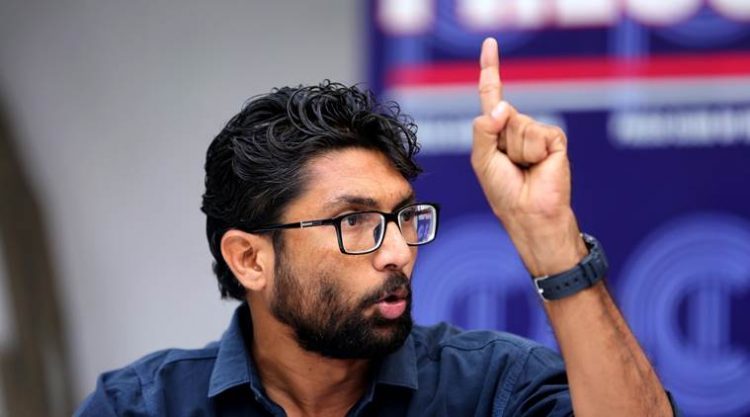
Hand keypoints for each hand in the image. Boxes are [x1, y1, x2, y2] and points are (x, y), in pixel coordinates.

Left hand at [471, 38, 585, 276]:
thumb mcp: (482, 160)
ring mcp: (536, 133)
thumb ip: (483, 130)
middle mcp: (517, 129)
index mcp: (497, 132)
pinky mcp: (554, 140)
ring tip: (524, 168)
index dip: (490, 70)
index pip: (492, 95)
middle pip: (502, 112)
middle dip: (499, 138)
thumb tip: (502, 106)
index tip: (489, 44)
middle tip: (509, 164)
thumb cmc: (504, 191)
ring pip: (518, 123)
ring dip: (515, 149)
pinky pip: (537, 133)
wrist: (529, 213)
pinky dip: (533, 151)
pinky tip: (539, 166)